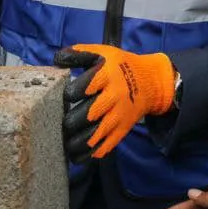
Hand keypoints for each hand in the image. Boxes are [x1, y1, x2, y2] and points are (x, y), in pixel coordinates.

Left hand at [56, 45, 175, 160]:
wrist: (150, 82)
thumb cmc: (119, 66)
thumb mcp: (103, 53)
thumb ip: (79, 54)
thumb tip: (57, 59)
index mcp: (107, 75)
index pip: (85, 87)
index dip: (71, 93)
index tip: (66, 96)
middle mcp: (114, 96)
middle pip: (89, 114)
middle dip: (71, 122)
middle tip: (62, 124)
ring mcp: (119, 115)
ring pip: (97, 135)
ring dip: (78, 143)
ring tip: (65, 146)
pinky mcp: (123, 129)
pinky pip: (107, 146)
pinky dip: (91, 154)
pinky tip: (78, 155)